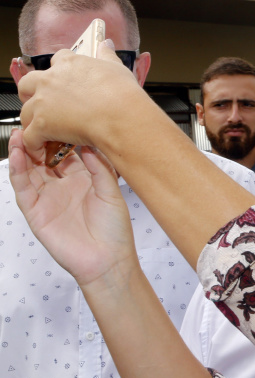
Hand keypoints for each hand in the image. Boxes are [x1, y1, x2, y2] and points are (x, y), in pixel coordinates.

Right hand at [9, 128, 135, 286]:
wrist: (108, 260)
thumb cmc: (115, 230)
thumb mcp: (111, 192)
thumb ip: (99, 167)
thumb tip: (88, 143)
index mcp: (82, 178)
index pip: (65, 151)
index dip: (60, 136)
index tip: (59, 118)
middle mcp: (62, 186)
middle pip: (43, 157)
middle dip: (37, 140)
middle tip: (34, 122)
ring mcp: (47, 198)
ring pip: (29, 169)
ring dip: (22, 151)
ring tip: (19, 134)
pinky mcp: (36, 212)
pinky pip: (23, 188)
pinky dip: (18, 171)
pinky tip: (17, 156)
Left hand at [17, 43, 143, 162]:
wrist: (121, 116)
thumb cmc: (122, 94)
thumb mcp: (117, 68)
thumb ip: (107, 55)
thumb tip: (106, 44)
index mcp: (69, 64)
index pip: (56, 60)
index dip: (59, 71)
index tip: (66, 79)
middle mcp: (50, 80)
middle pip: (28, 84)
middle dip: (33, 94)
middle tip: (47, 105)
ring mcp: (43, 103)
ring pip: (26, 112)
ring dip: (34, 121)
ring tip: (47, 130)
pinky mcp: (42, 125)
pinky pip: (29, 136)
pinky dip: (34, 144)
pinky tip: (43, 147)